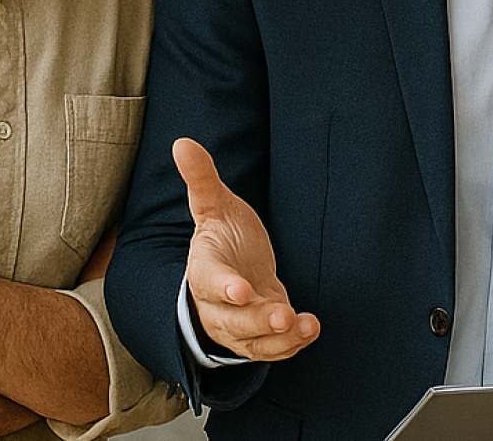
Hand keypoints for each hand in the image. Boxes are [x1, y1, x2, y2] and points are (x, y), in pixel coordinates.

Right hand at [175, 137, 319, 359]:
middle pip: (233, 320)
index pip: (210, 282)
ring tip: (304, 325)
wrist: (232, 271)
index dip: (223, 287)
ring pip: (253, 341)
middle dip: (258, 320)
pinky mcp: (259, 336)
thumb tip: (182, 142)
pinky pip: (271, 349)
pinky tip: (309, 329)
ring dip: (279, 338)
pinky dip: (290, 345)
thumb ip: (201, 180)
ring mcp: (238, 325)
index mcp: (204, 271)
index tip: (239, 289)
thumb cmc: (222, 236)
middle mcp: (217, 306)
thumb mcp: (214, 206)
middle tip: (283, 315)